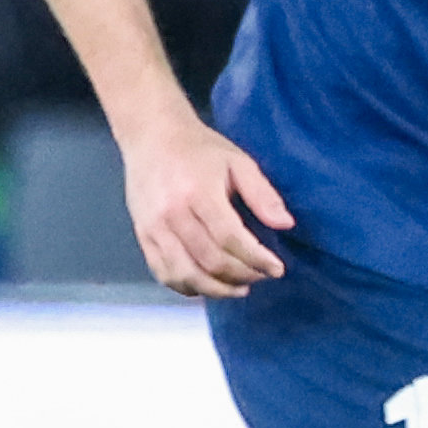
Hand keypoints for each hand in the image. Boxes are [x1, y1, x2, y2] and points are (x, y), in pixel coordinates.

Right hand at [121, 107, 290, 296]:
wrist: (151, 137)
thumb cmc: (199, 150)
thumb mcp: (238, 162)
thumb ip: (262, 194)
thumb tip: (286, 224)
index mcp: (198, 193)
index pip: (230, 238)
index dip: (256, 259)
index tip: (277, 268)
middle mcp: (172, 214)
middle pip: (210, 261)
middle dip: (243, 275)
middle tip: (262, 276)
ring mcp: (153, 228)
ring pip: (186, 274)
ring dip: (217, 289)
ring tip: (239, 288)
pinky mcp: (142, 237)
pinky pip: (164, 273)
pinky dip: (188, 287)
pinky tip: (208, 285)